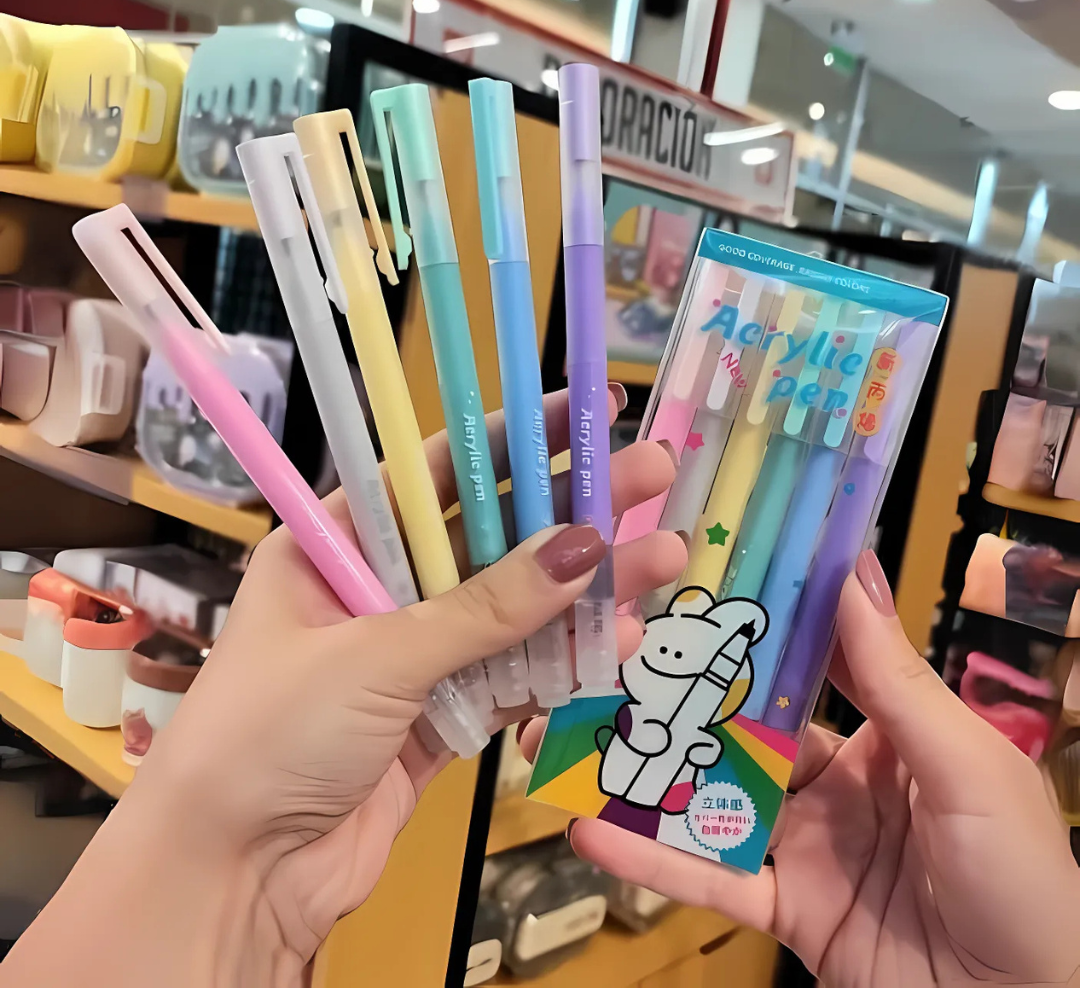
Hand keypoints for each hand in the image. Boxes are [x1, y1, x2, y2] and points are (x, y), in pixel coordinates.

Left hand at [95, 388, 683, 983]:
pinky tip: (625, 633)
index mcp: (335, 544)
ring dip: (587, 587)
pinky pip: (516, 675)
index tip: (584, 410)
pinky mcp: (444, 717)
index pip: (437, 472)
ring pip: (516, 608)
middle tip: (655, 474)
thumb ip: (486, 607)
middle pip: (491, 536)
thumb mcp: (377, 656)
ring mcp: (415, 656)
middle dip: (572, 508)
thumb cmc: (270, 737)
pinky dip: (567, 659)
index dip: (513, 439)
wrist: (232, 880)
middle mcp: (378, 588)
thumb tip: (583, 546)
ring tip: (666, 555)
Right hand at [521, 550, 1079, 987]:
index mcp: (885, 732)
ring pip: (711, 799)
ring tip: (571, 738)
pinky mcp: (783, 909)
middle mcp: (834, 779)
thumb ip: (895, 679)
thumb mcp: (966, 768)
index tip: (693, 576)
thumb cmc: (1023, 878)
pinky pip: (710, 880)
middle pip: (741, 728)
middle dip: (676, 696)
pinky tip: (591, 833)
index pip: (807, 662)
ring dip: (645, 775)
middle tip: (601, 656)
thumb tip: (849, 566)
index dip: (754, 623)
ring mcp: (803, 844)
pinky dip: (651, 861)